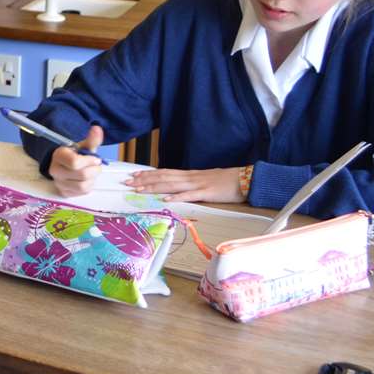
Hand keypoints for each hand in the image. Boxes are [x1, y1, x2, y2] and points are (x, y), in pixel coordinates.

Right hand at [48, 124, 103, 196]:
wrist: (65, 164)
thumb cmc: (75, 154)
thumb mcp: (84, 146)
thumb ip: (92, 139)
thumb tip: (97, 129)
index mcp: (58, 155)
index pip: (75, 162)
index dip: (90, 161)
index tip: (95, 158)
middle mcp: (55, 170)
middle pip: (82, 175)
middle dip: (94, 170)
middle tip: (95, 166)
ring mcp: (58, 183)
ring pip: (83, 186)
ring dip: (92, 179)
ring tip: (91, 173)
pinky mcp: (63, 192)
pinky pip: (82, 193)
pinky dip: (89, 186)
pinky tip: (87, 180)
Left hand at [124, 166, 244, 202]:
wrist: (246, 179)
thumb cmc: (227, 181)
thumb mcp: (205, 180)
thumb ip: (190, 184)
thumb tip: (177, 188)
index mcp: (189, 175)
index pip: (164, 173)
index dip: (147, 174)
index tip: (133, 176)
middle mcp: (190, 177)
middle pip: (162, 178)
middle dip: (143, 180)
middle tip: (127, 182)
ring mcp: (197, 184)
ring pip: (171, 185)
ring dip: (153, 187)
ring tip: (138, 189)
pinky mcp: (207, 193)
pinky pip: (189, 195)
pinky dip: (177, 197)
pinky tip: (166, 200)